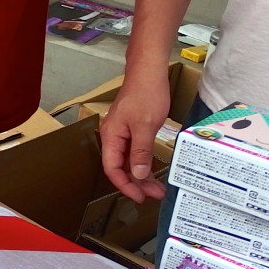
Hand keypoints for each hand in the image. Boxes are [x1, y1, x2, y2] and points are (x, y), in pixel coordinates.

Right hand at [99, 75, 169, 202]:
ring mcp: (122, 133)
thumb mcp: (145, 125)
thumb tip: (138, 175)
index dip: (124, 185)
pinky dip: (143, 163)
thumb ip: (141, 152)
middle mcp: (113, 137)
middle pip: (120, 167)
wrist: (148, 72)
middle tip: (154, 194)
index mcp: (111, 136)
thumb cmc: (145, 93)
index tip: (139, 196)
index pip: (112, 168)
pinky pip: (134, 152)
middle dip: (136, 183)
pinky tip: (152, 171)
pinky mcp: (132, 130)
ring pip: (128, 161)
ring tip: (156, 188)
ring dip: (141, 175)